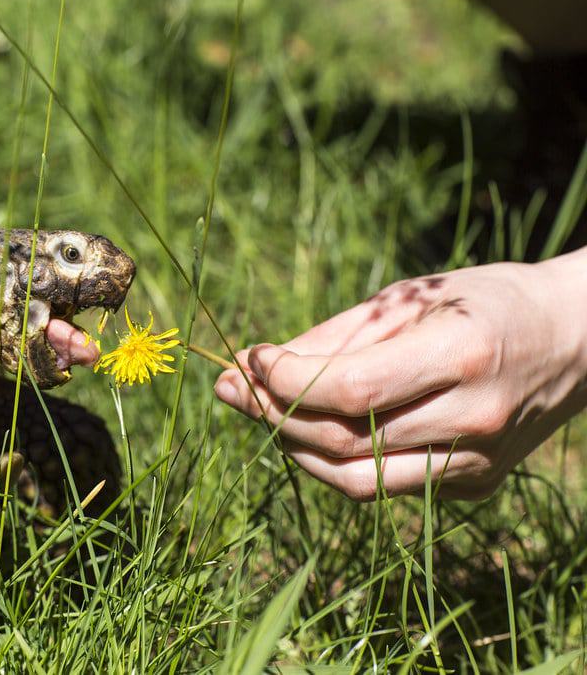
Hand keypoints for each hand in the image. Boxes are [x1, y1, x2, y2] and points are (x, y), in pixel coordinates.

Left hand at [214, 250, 586, 500]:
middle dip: (273, 415)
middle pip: (346, 441)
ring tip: (260, 409)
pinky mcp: (475, 485)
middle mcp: (475, 417)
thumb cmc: (479, 303)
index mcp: (464, 354)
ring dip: (296, 447)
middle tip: (231, 388)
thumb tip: (254, 366)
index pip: (353, 389)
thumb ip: (332, 338)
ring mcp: (478, 461)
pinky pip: (385, 483)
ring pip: (358, 479)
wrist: (573, 340)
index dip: (287, 381)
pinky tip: (313, 426)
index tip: (249, 358)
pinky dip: (337, 459)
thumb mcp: (408, 298)